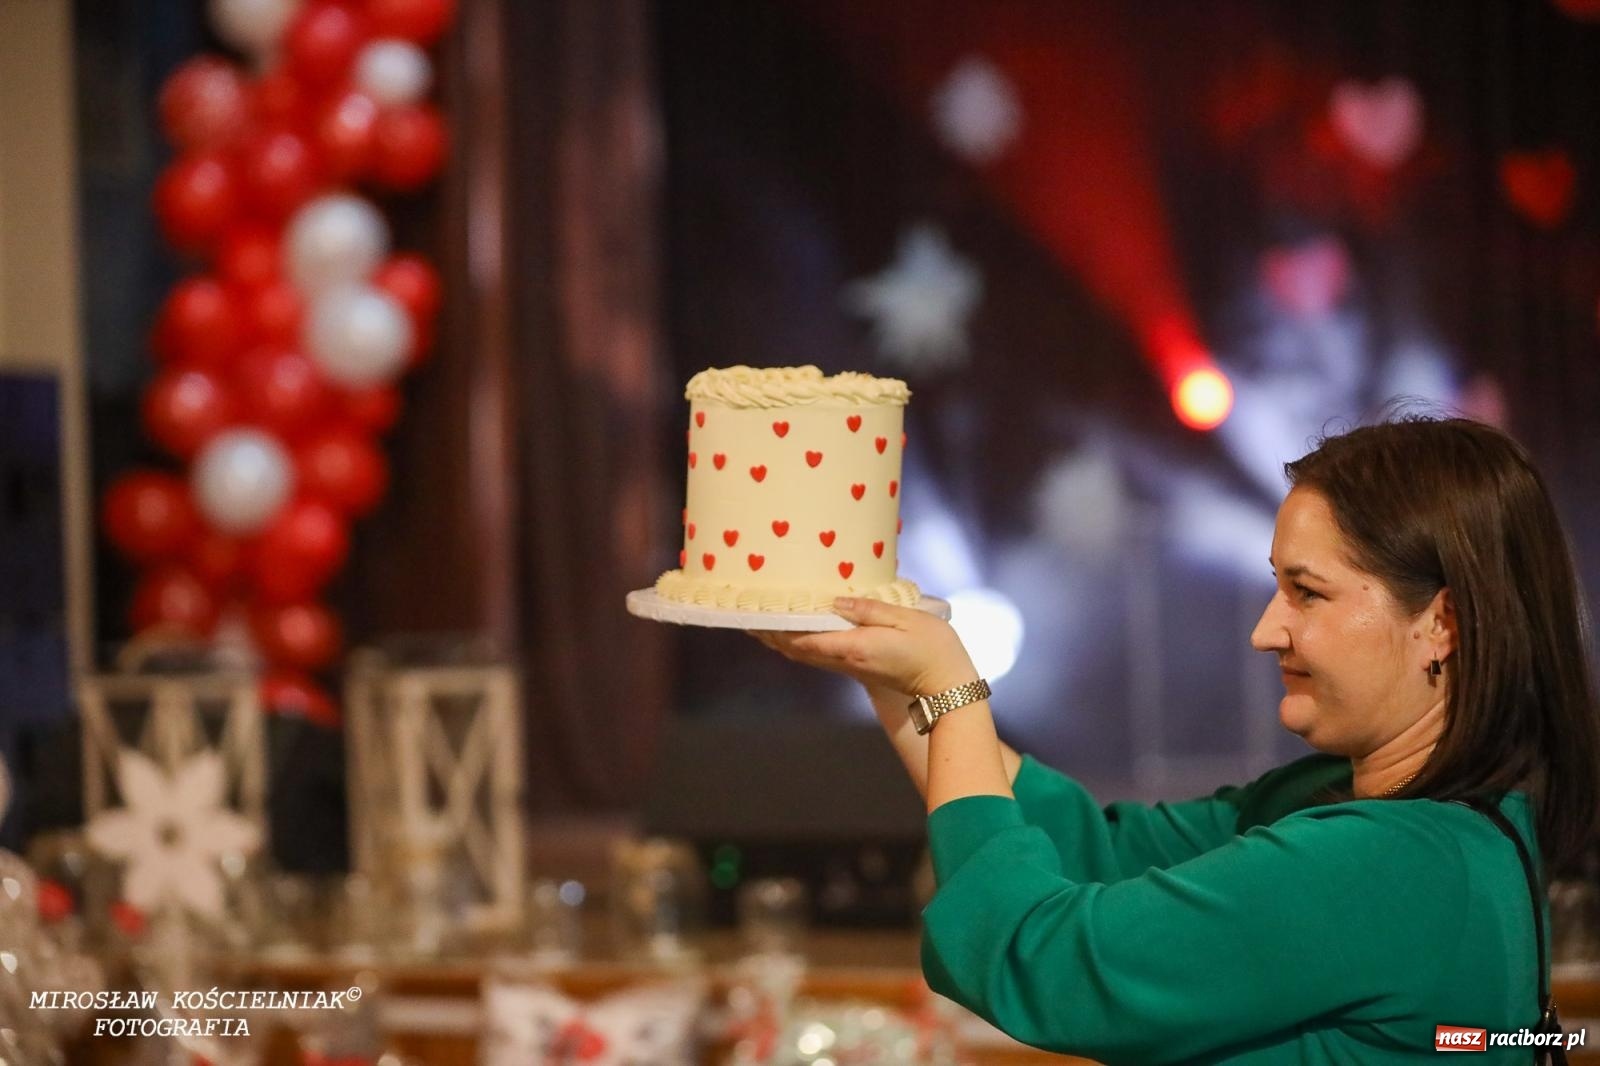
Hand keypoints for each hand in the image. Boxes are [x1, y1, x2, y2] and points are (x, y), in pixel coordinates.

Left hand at [748, 597, 978, 695]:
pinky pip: (818, 654)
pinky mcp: (856, 667)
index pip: (804, 638)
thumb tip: (835, 601)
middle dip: (770, 633)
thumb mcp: (906, 619)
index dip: (776, 627)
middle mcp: (845, 660)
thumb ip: (869, 610)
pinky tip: (795, 630)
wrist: (946, 687)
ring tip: (761, 620)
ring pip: (804, 654)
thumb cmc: (933, 649)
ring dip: (781, 639)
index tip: (755, 613)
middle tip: (745, 614)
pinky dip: (799, 642)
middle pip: (796, 649)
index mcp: (854, 647)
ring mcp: (850, 667)